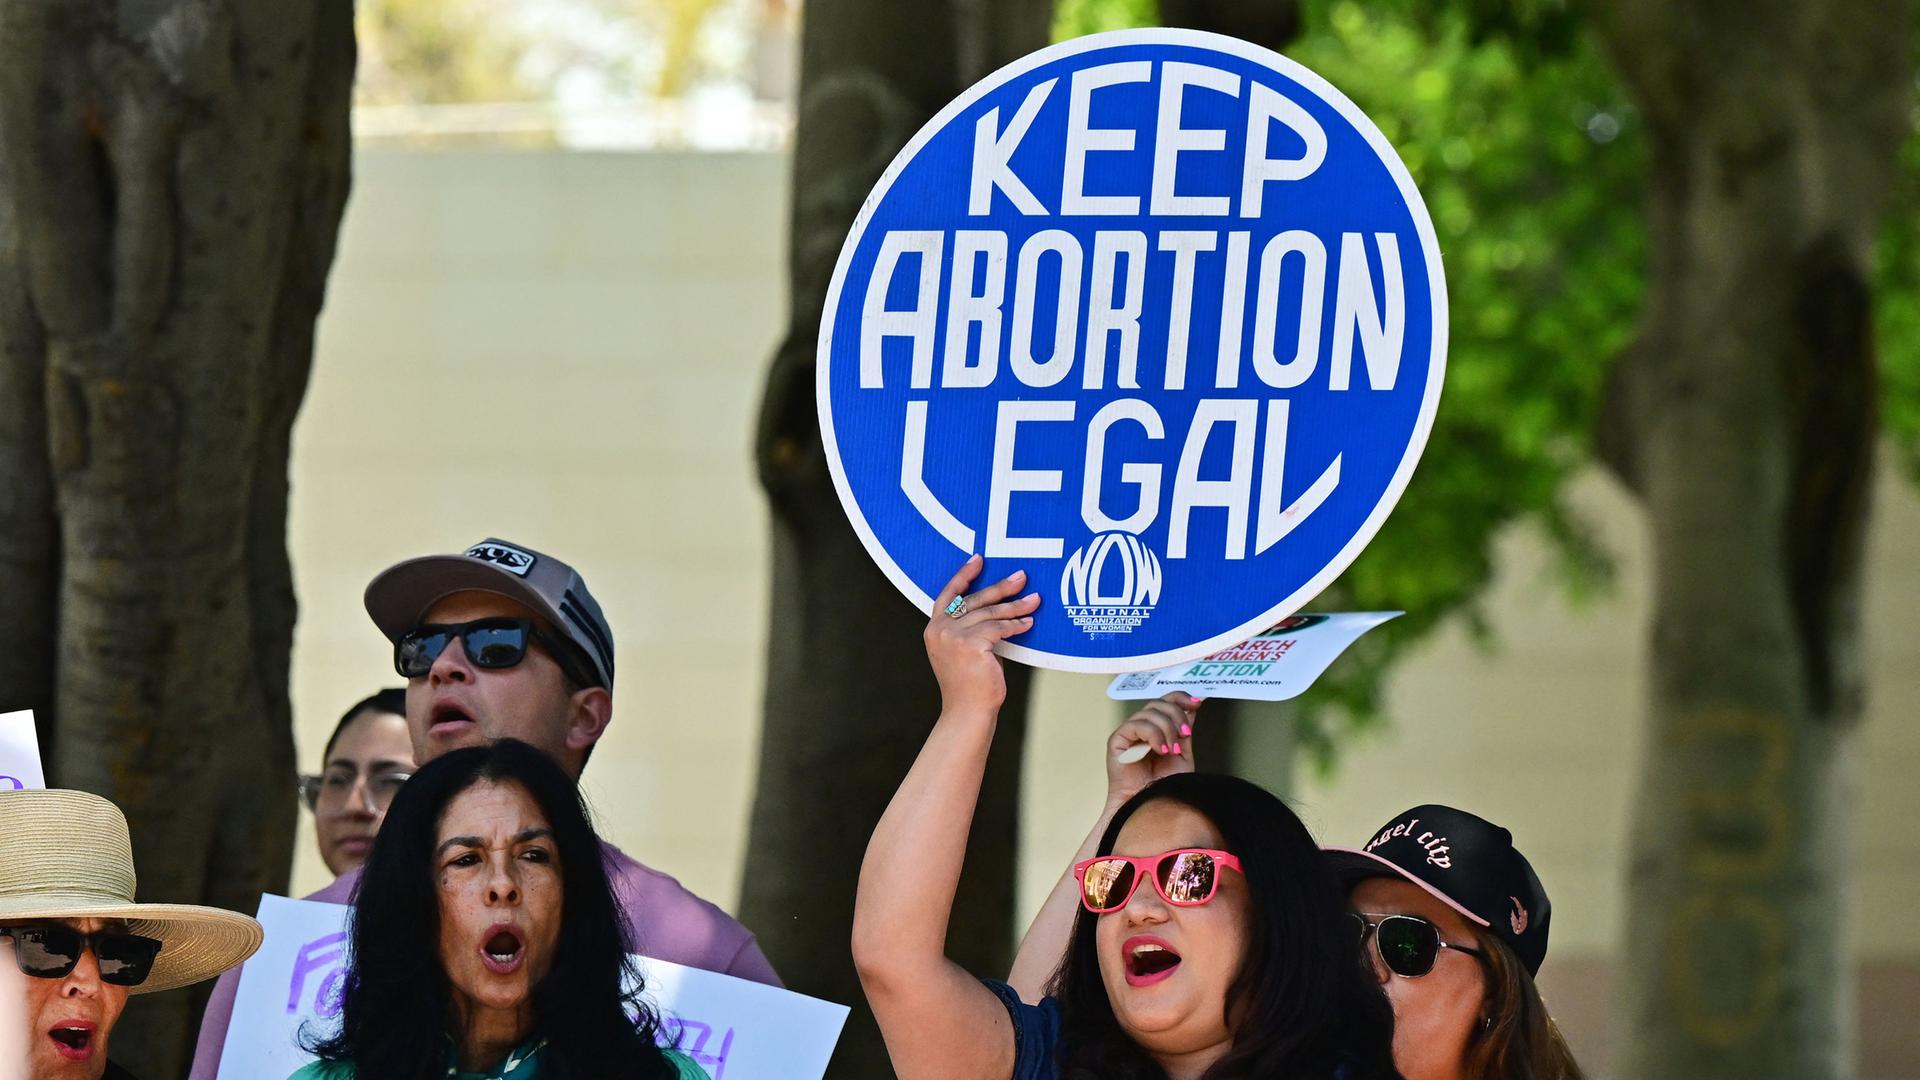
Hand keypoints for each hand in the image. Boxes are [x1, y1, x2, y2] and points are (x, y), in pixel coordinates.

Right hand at [924, 555, 1039, 719]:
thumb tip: (1000, 608)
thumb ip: (973, 628)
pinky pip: (999, 628)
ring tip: (1035, 600)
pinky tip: (1028, 622)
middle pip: (974, 600)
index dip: (963, 576)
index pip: (948, 595)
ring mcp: (953, 637)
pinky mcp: (971, 644)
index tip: (978, 559)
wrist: (968, 711)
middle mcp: (940, 630)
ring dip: (1016, 606)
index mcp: (934, 629)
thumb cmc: (970, 684)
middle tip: (1021, 576)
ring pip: (990, 613)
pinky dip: (1016, 624)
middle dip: (1001, 587)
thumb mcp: (964, 650)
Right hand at [1105, 692, 1202, 804]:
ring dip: (1167, 730)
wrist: (1149, 806)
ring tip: (1170, 750)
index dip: (1180, 697)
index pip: (1165, 700)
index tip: (1196, 703)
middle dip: (1177, 716)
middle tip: (1184, 735)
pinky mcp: (1117, 740)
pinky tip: (1159, 749)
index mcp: (1156, 728)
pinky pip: (1136, 725)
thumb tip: (1192, 709)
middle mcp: (1141, 727)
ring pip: (1150, 713)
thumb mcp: (1182, 754)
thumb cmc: (1163, 787)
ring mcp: (1129, 732)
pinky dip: (1152, 735)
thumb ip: (1184, 731)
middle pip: (1159, 703)